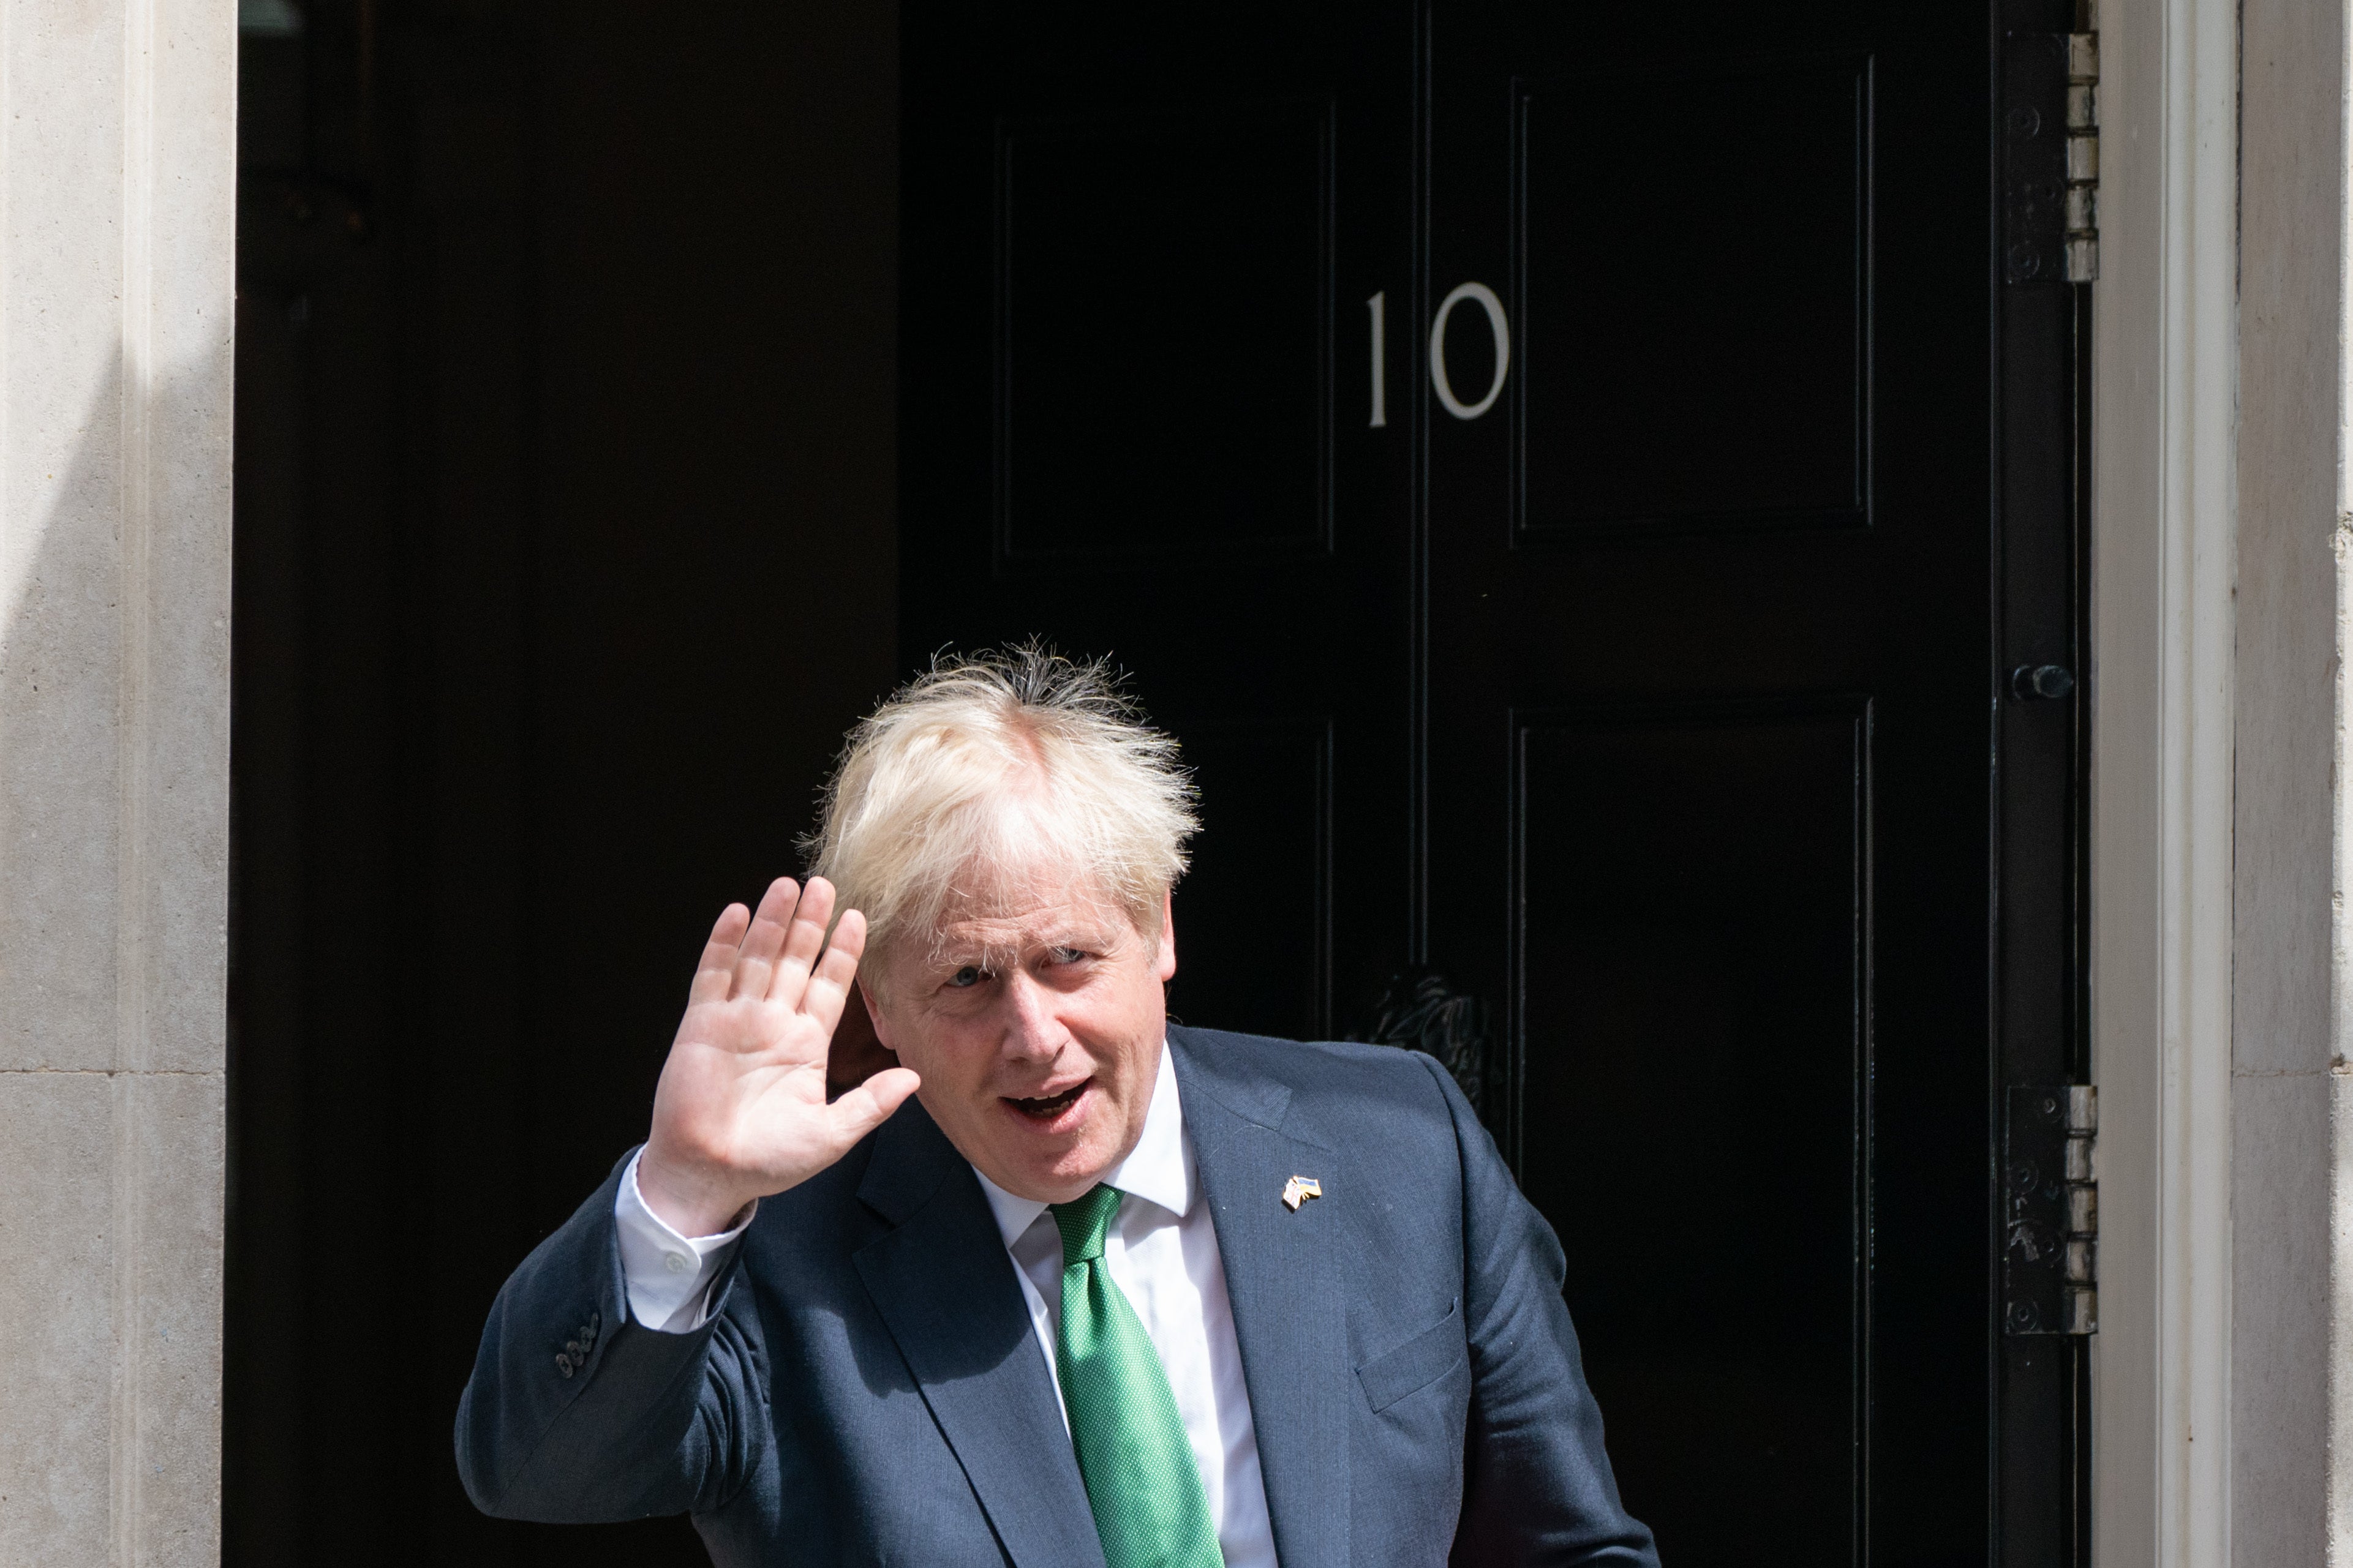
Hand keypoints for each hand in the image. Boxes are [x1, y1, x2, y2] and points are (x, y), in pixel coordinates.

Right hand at [638, 877, 919, 1235]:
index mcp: (806, 1044)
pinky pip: (714, 975)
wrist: (709, 1175)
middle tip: (825, 882)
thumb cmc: (768, 1160)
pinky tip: (739, 913)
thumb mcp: (831, 1134)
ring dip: (772, 921)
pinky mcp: (701, 1024)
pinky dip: (725, 944)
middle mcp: (773, 1023)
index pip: (830, 985)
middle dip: (810, 923)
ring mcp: (736, 1019)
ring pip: (758, 958)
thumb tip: (915, 1079)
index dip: (843, 952)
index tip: (859, 918)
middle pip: (795, 960)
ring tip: (788, 884)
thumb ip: (871, 1104)